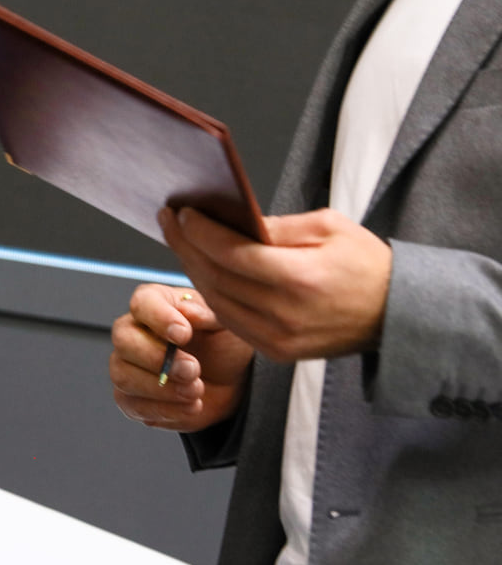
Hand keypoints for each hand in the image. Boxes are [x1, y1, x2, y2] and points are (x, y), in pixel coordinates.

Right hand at [110, 284, 253, 431]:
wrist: (230, 382)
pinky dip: (165, 410)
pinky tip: (190, 406)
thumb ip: (208, 314)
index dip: (159, 318)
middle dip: (158, 359)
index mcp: (155, 304)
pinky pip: (132, 405)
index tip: (184, 334)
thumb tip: (187, 312)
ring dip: (162, 388)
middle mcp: (132, 332)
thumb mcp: (225, 324)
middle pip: (123, 341)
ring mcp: (126, 366)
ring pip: (123, 376)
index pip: (142, 303)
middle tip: (193, 370)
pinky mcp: (129, 397)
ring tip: (197, 391)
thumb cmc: (223, 344)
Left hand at [160, 207, 390, 361]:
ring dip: (193, 271)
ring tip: (181, 242)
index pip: (232, 254)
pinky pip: (230, 321)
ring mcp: (277, 338)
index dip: (200, 233)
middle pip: (216, 278)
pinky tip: (202, 272)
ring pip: (216, 302)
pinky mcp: (276, 352)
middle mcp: (284, 313)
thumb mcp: (329, 227)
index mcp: (300, 278)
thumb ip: (277, 226)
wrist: (396, 315)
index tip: (182, 213)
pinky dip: (212, 295)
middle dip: (186, 247)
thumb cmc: (367, 265)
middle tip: (168, 221)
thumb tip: (232, 222)